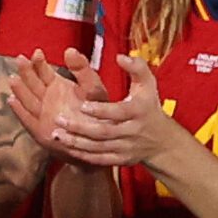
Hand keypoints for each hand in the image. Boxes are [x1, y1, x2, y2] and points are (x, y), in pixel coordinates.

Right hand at [5, 47, 112, 152]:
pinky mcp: (40, 130)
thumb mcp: (93, 88)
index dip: (39, 63)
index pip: (43, 72)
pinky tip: (12, 100)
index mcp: (56, 86)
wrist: (101, 140)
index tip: (37, 53)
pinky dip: (19, 111)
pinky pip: (27, 119)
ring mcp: (41, 114)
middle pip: (32, 83)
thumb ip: (83, 70)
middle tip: (20, 59)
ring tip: (14, 78)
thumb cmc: (98, 112)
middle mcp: (46, 98)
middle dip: (26, 71)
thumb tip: (69, 50)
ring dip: (20, 89)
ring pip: (28, 99)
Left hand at [36, 53, 178, 169]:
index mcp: (140, 111)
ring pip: (99, 147)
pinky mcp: (121, 160)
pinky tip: (66, 146)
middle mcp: (134, 131)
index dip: (100, 110)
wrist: (162, 140)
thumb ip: (136, 67)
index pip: (119, 112)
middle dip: (80, 127)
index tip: (82, 105)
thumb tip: (120, 57)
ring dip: (75, 142)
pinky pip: (99, 159)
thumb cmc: (148, 105)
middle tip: (57, 118)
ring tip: (55, 133)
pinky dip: (82, 154)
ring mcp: (127, 147)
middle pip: (104, 131)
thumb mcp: (148, 84)